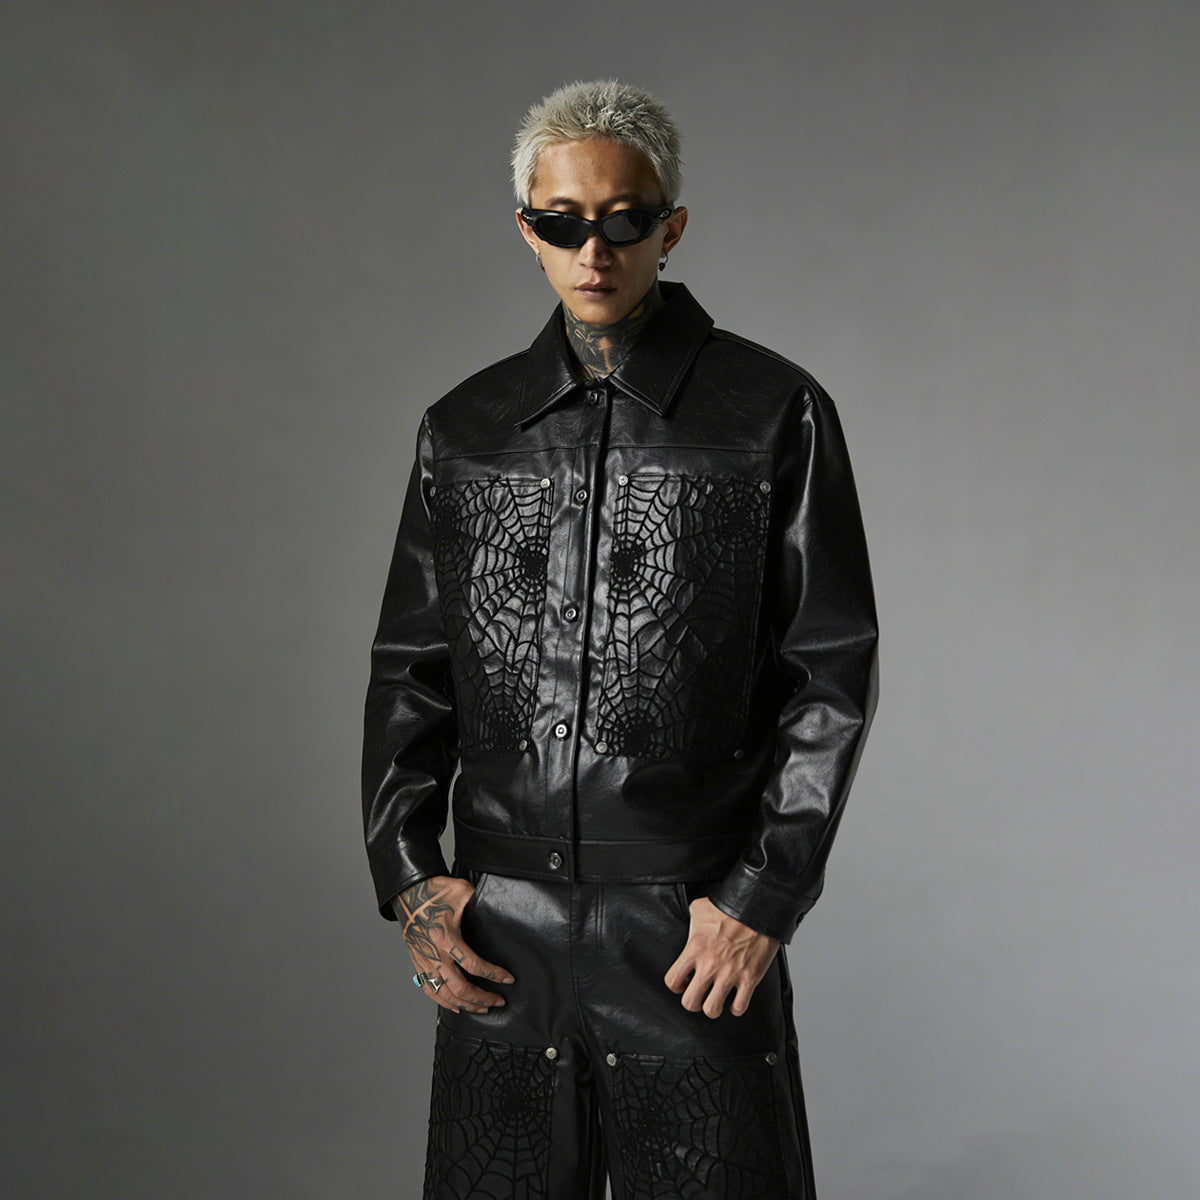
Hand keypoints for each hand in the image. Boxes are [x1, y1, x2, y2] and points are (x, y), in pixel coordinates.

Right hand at [392, 876, 513, 1014]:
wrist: (408, 893)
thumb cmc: (435, 891)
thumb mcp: (462, 891)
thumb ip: (480, 900)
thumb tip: (498, 906)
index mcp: (446, 937)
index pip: (472, 964)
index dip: (493, 974)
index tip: (508, 979)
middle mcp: (434, 953)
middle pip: (459, 987)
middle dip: (481, 998)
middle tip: (498, 1001)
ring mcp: (424, 961)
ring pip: (444, 994)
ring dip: (465, 1004)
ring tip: (481, 1007)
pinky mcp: (418, 963)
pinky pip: (429, 989)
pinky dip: (442, 1002)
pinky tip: (455, 1007)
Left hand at [663, 896, 779, 1018]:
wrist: (757, 907)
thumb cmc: (729, 907)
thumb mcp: (699, 909)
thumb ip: (690, 922)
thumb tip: (689, 926)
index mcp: (694, 949)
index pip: (672, 981)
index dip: (677, 985)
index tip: (684, 983)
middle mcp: (709, 965)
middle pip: (690, 1002)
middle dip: (693, 1002)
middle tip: (699, 995)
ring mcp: (729, 974)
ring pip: (712, 1009)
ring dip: (713, 1007)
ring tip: (716, 1000)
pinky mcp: (749, 979)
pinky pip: (739, 1007)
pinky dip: (736, 1007)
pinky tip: (735, 1000)